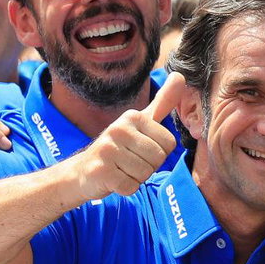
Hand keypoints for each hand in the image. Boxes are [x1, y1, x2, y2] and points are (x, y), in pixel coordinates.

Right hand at [66, 71, 184, 201]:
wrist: (83, 171)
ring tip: (121, 169)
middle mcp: (118, 129)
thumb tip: (181, 75)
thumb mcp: (141, 122)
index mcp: (132, 117)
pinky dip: (125, 188)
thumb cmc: (118, 147)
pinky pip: (130, 187)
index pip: (169, 143)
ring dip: (136, 177)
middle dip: (148, 166)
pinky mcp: (101, 172)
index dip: (158, 152)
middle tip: (129, 161)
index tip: (140, 149)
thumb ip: (163, 102)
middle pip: (158, 158)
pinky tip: (113, 179)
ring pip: (145, 174)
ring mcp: (107, 150)